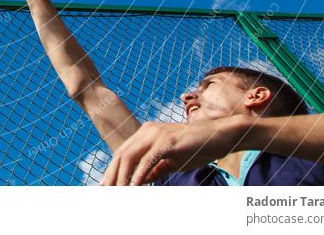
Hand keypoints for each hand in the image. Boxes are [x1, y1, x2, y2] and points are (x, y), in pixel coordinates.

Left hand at [101, 115, 251, 185]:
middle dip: (111, 175)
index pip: (122, 153)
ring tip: (116, 193)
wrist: (219, 136)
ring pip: (129, 157)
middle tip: (104, 193)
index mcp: (146, 133)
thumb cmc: (196, 148)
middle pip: (121, 155)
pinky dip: (137, 175)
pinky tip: (132, 187)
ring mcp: (155, 133)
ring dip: (121, 177)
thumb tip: (137, 182)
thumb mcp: (170, 162)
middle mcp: (147, 131)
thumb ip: (153, 170)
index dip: (112, 171)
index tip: (105, 187)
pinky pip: (147, 160)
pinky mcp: (166, 140)